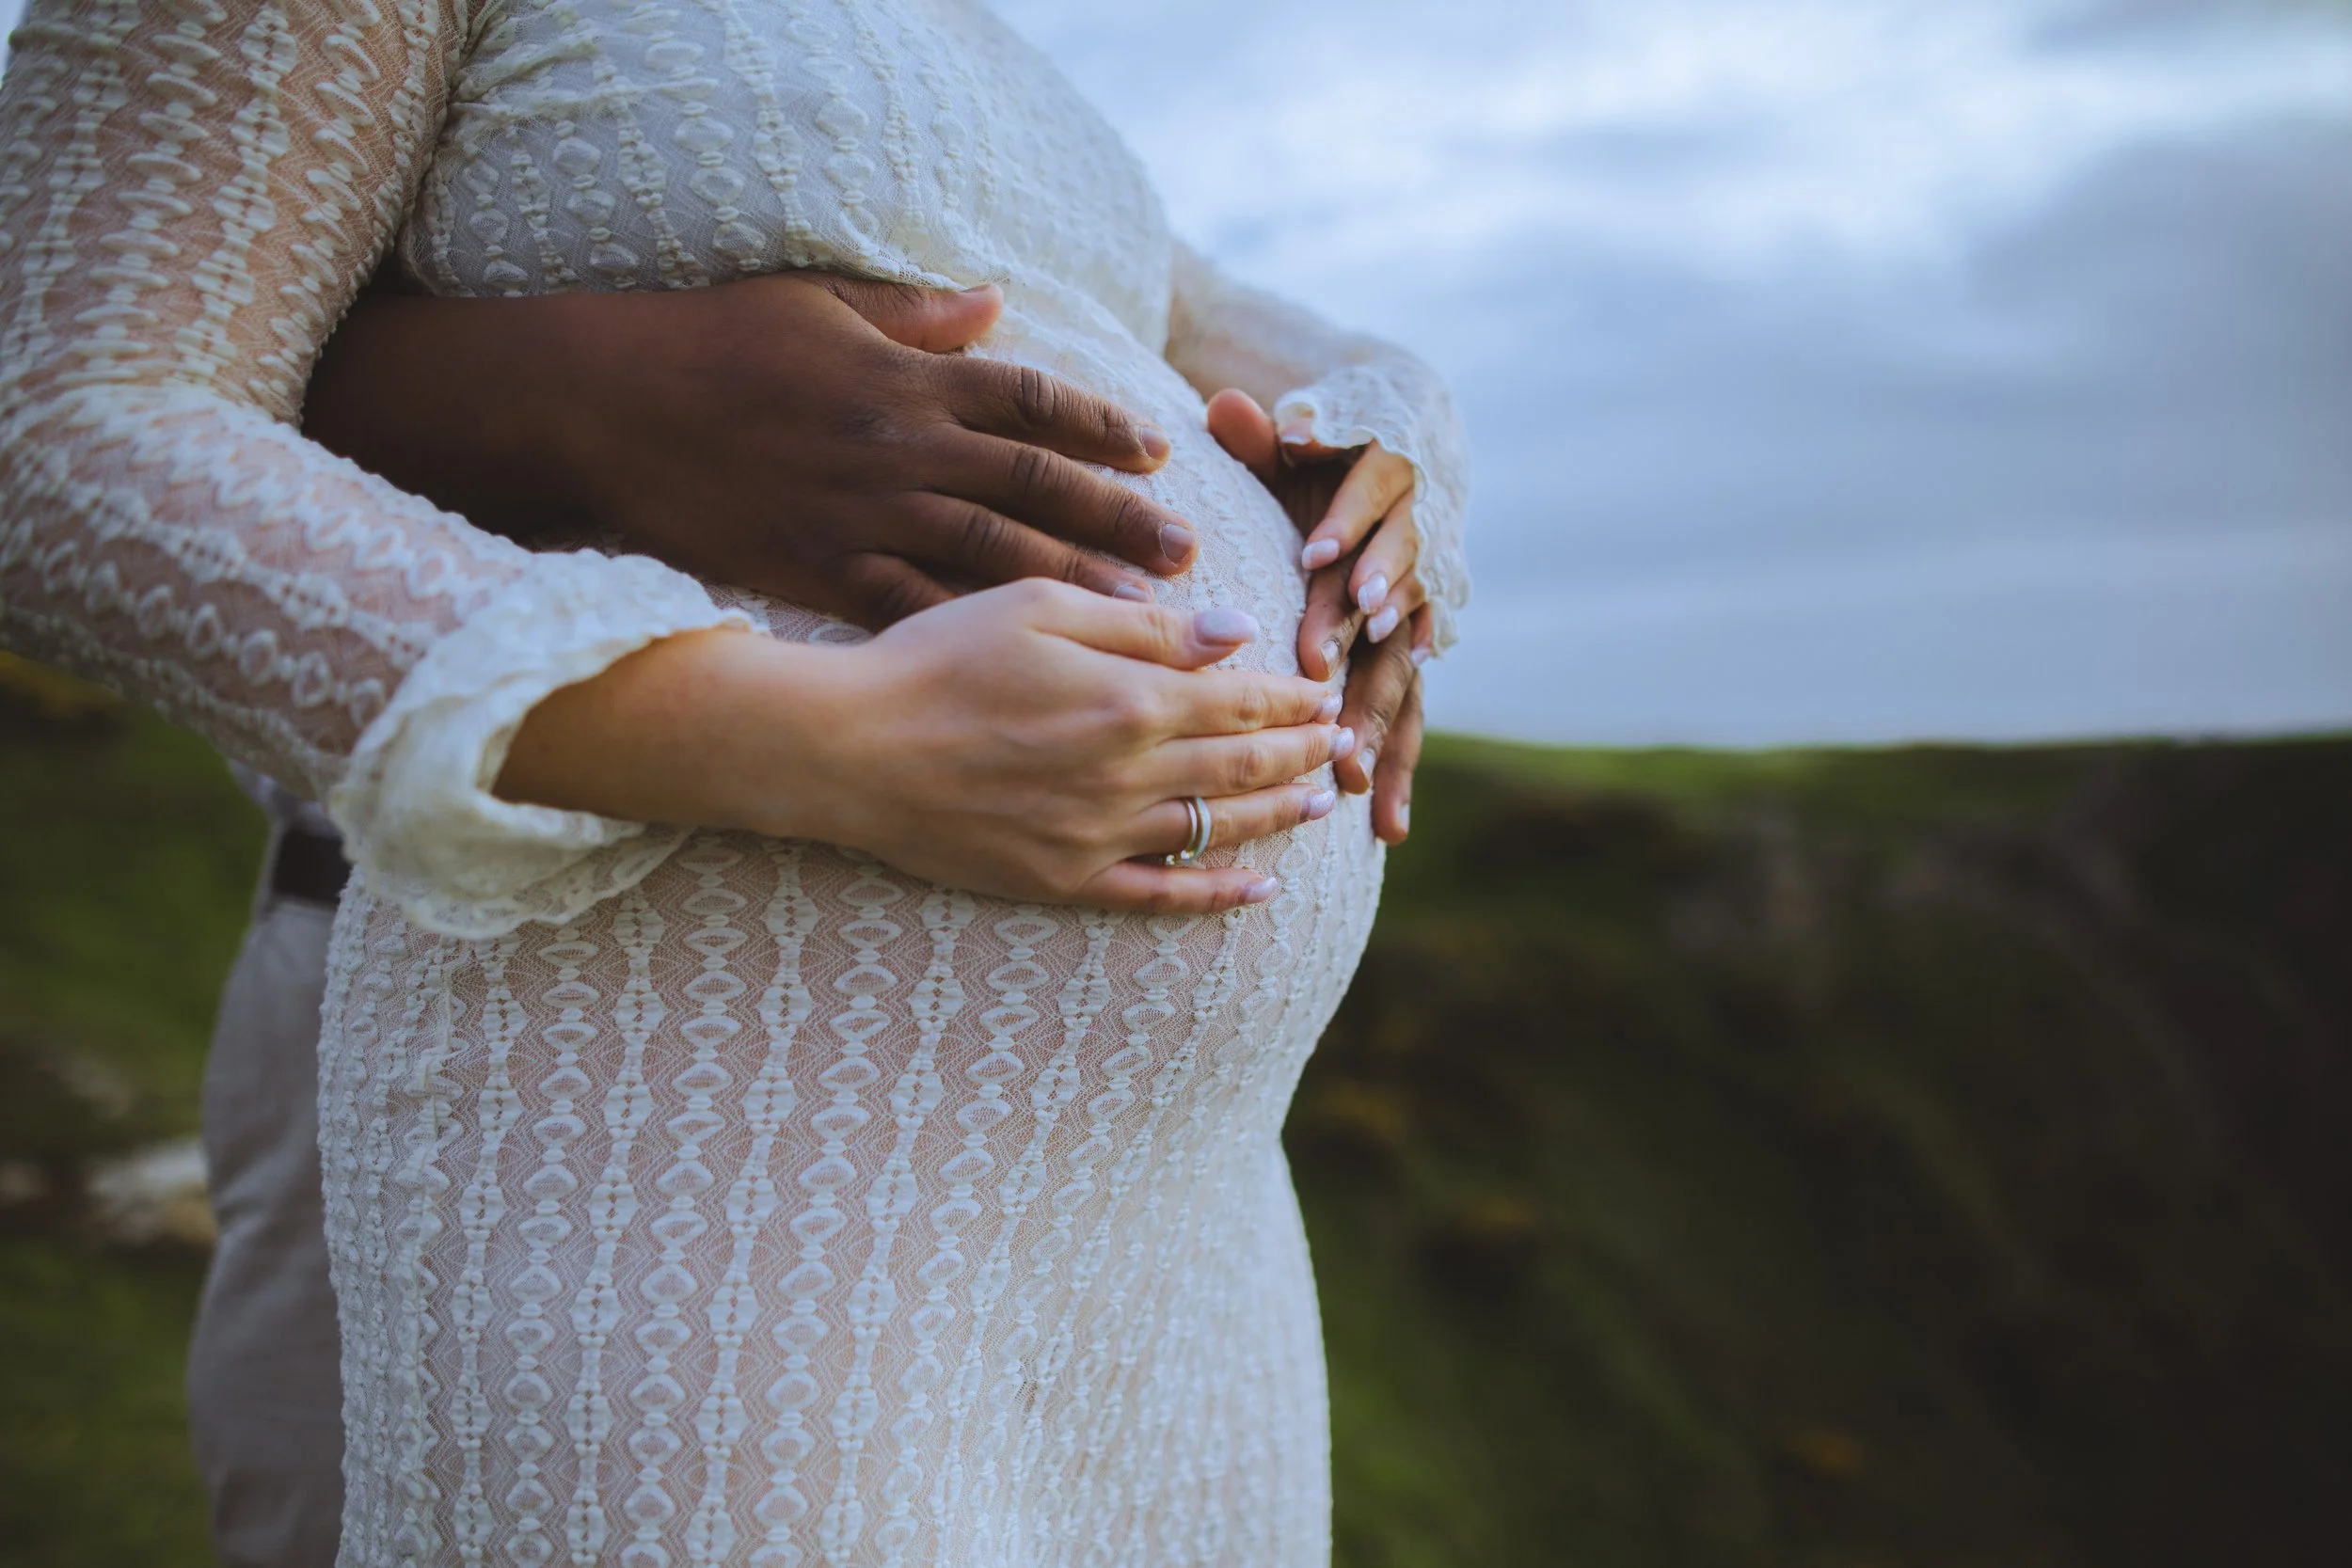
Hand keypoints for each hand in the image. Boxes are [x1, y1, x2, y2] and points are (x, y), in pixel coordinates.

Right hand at [304, 274, 1198, 627]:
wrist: (611, 412)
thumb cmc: (714, 344)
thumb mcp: (819, 304)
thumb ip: (914, 316)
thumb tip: (994, 302)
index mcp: (909, 378)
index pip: (1032, 400)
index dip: (1103, 425)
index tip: (1161, 451)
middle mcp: (902, 449)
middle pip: (1035, 488)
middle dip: (1117, 519)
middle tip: (1189, 552)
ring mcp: (866, 516)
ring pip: (993, 556)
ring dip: (1073, 587)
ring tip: (1143, 617)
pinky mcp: (825, 571)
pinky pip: (917, 610)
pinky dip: (977, 639)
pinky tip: (1032, 672)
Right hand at [496, 582, 1356, 912]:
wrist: (847, 748)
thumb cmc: (934, 657)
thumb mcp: (1038, 605)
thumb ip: (1143, 624)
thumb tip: (1230, 631)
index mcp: (1130, 698)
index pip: (1240, 697)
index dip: (1292, 694)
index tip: (1326, 687)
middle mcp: (1128, 775)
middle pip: (1243, 764)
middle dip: (1304, 751)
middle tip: (1343, 743)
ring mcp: (1098, 837)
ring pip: (1217, 828)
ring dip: (1279, 815)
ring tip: (1321, 801)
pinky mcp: (1062, 881)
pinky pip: (1159, 895)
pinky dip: (1215, 892)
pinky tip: (1258, 888)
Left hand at [1204, 389, 1427, 842]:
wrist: (1382, 489)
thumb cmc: (1315, 469)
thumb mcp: (1292, 448)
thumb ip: (1262, 436)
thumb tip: (1226, 404)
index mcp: (1386, 491)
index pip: (1373, 504)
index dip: (1350, 527)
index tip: (1317, 553)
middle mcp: (1408, 557)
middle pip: (1386, 595)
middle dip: (1353, 633)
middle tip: (1321, 665)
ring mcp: (1410, 619)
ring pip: (1399, 667)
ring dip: (1376, 715)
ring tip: (1349, 761)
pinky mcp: (1402, 667)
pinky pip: (1408, 722)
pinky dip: (1396, 772)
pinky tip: (1386, 826)